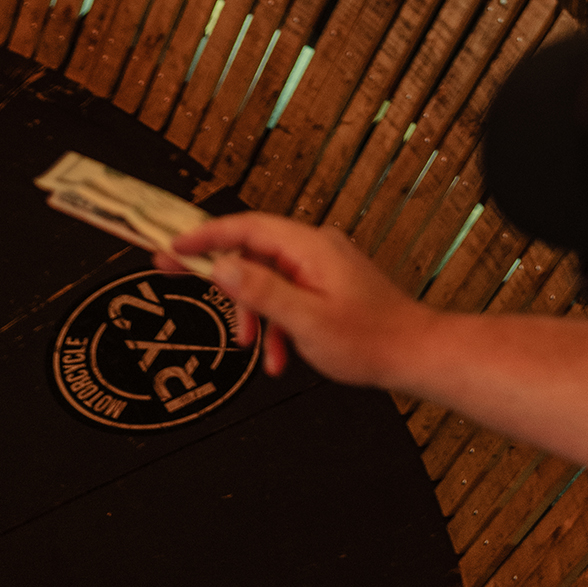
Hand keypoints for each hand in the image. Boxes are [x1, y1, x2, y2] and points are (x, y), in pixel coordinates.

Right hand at [168, 211, 425, 387]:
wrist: (414, 353)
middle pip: (254, 251)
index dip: (207, 235)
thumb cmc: (368, 339)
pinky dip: (277, 324)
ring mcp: (323, 265)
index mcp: (310, 247)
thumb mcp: (305, 319)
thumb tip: (223, 267)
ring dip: (254, 314)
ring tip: (252, 349)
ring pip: (269, 279)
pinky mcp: (329, 285)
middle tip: (176, 279)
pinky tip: (280, 358)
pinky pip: (289, 295)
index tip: (174, 245)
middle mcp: (316, 247)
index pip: (248, 228)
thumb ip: (262, 292)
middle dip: (221, 276)